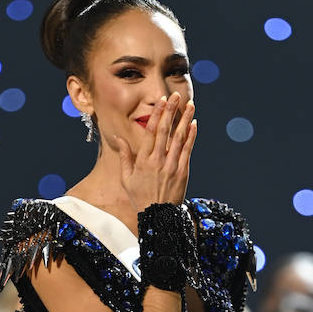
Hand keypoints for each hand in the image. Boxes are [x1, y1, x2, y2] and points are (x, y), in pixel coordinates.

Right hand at [109, 92, 196, 211]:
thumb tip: (118, 138)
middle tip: (174, 95)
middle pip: (165, 130)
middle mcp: (158, 161)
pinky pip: (187, 150)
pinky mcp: (183, 172)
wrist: (158, 216)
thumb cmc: (140, 197)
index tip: (160, 101)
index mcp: (143, 161)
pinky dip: (191, 137)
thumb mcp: (126, 179)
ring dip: (184, 119)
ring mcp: (172, 166)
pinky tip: (194, 124)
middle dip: (170, 111)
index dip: (156, 114)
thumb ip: (124, 157)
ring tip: (189, 104)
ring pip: (179, 138)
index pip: (150, 132)